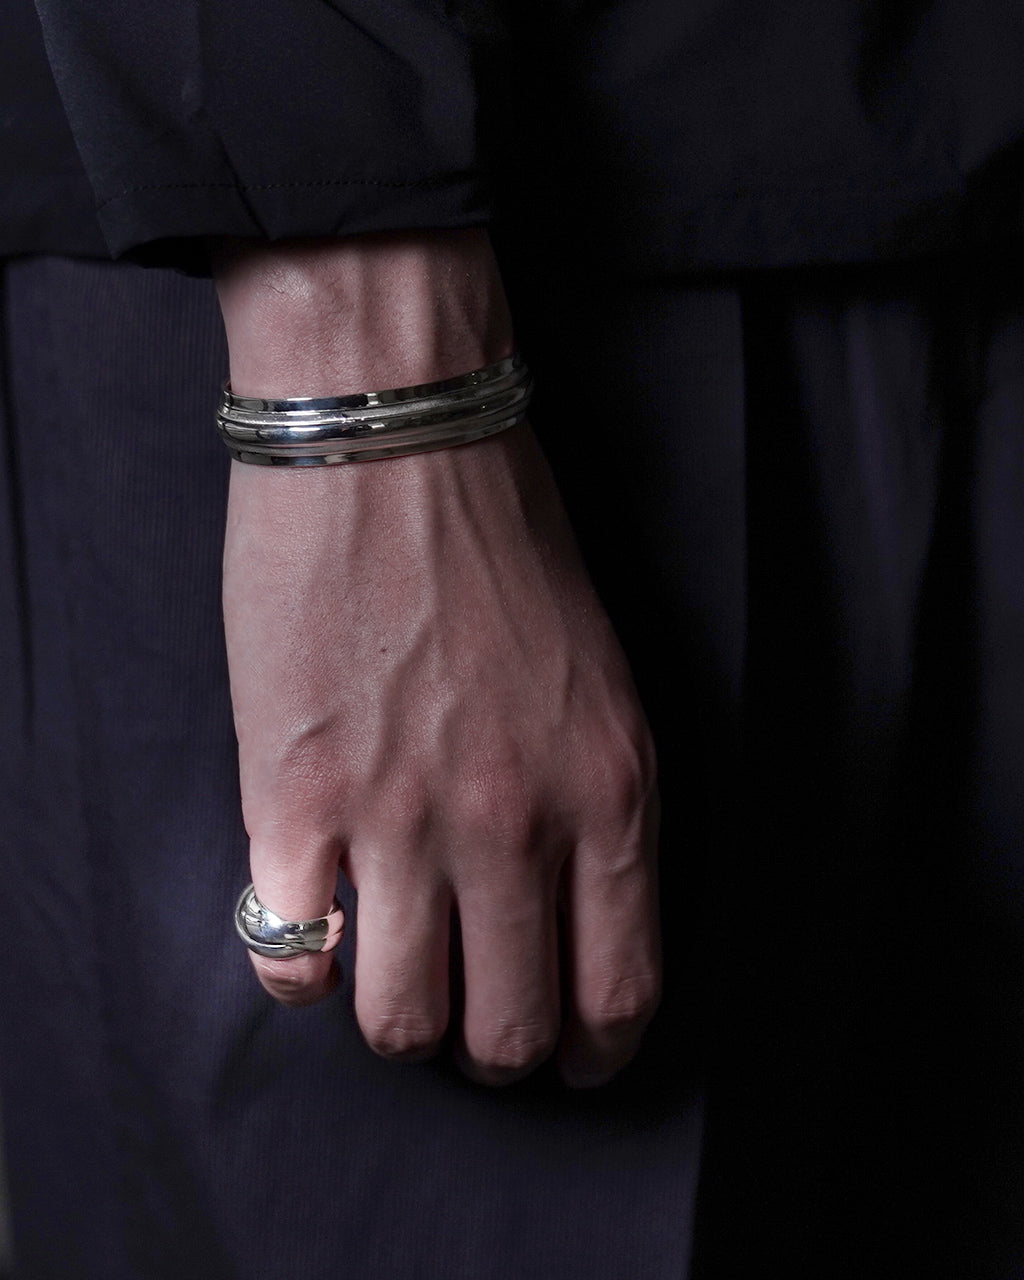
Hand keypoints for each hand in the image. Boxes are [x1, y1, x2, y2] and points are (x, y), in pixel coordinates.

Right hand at [216, 232, 660, 1085]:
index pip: (619, 991)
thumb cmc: (505, 539)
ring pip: (401, 1022)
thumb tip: (559, 909)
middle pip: (507, 1031)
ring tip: (394, 973)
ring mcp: (399, 817)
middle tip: (475, 1015)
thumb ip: (596, 806)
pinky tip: (317, 929)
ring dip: (400, 1021)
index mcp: (609, 792)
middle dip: (494, 1048)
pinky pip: (289, 958)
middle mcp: (511, 823)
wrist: (396, 436)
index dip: (594, 1048)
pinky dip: (303, 970)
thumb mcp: (604, 679)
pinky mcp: (293, 794)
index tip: (571, 1049)